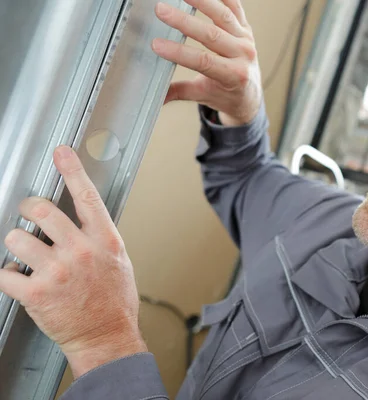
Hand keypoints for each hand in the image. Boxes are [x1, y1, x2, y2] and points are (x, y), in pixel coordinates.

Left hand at [0, 146, 145, 377]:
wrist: (106, 336)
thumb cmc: (114, 300)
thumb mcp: (118, 261)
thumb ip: (99, 237)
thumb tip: (80, 219)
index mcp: (104, 240)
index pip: (87, 197)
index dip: (73, 170)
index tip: (62, 153)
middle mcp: (81, 251)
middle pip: (42, 211)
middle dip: (29, 209)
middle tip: (29, 215)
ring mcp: (58, 271)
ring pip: (16, 238)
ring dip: (17, 244)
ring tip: (27, 256)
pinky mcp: (37, 293)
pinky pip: (4, 272)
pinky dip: (8, 274)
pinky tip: (21, 278)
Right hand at [152, 0, 261, 125]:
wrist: (249, 94)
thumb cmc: (226, 95)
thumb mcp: (202, 95)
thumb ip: (179, 93)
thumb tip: (156, 97)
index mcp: (233, 75)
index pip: (203, 61)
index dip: (180, 53)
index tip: (157, 45)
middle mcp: (243, 55)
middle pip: (212, 35)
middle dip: (184, 22)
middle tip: (161, 11)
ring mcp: (246, 39)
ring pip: (224, 15)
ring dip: (201, 1)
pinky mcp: (246, 27)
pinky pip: (235, 6)